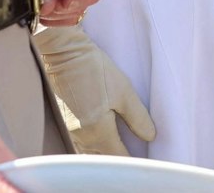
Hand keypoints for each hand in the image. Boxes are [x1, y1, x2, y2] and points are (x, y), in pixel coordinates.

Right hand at [31, 25, 156, 155]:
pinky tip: (104, 142)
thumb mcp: (123, 91)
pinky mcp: (67, 122)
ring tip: (123, 151)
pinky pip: (82, 145)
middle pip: (103, 159)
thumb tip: (149, 136)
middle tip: (136, 157)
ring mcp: (72, 131)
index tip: (143, 160)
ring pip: (91, 154)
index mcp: (97, 131)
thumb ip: (137, 117)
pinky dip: (95, 149)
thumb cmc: (94, 69)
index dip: (131, 160)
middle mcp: (82, 136)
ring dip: (106, 155)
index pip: (117, 157)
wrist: (64, 53)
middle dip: (119, 159)